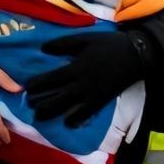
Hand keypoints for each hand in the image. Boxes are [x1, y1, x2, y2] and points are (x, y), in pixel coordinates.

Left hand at [24, 30, 147, 127]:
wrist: (136, 56)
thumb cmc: (109, 45)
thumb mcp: (85, 39)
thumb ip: (64, 44)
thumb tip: (43, 48)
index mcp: (77, 68)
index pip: (54, 78)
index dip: (39, 84)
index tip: (27, 88)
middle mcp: (83, 84)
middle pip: (59, 96)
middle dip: (43, 103)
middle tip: (30, 107)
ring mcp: (93, 94)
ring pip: (71, 107)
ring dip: (55, 112)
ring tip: (41, 117)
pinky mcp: (103, 100)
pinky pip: (88, 113)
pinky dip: (77, 119)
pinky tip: (68, 124)